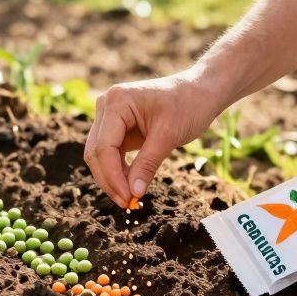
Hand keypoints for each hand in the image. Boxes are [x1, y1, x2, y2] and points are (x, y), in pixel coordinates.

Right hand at [85, 69, 227, 206]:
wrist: (200, 92)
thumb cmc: (188, 105)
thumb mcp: (168, 136)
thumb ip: (147, 164)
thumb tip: (133, 193)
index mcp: (116, 102)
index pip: (103, 146)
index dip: (112, 176)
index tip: (127, 198)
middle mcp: (107, 106)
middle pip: (96, 151)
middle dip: (109, 179)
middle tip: (127, 203)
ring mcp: (110, 116)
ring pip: (100, 155)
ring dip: (112, 177)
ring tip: (130, 197)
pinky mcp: (117, 127)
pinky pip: (111, 153)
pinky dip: (119, 171)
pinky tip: (131, 185)